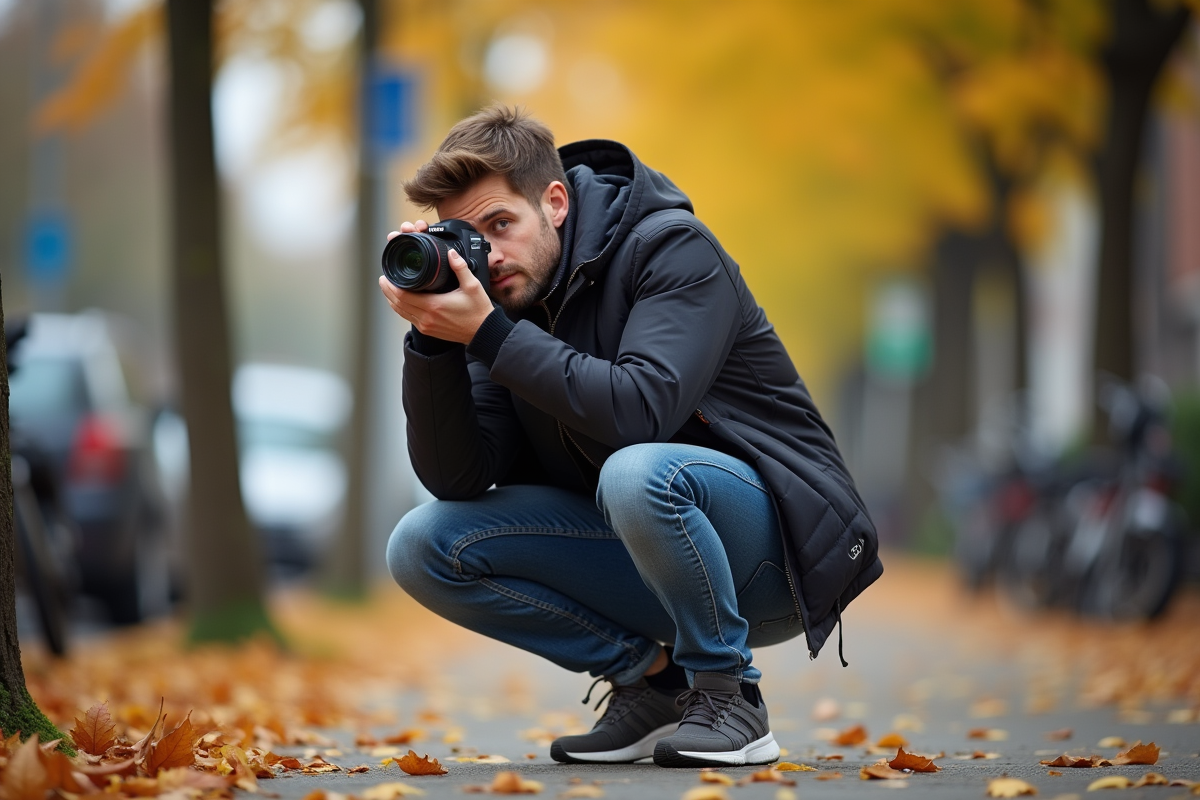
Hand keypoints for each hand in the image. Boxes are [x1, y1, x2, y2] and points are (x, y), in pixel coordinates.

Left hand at [379, 223, 494, 343]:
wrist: (482, 332)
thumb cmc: (478, 311)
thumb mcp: (472, 286)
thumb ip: (460, 268)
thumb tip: (451, 253)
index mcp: (434, 305)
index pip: (403, 295)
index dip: (391, 286)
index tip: (386, 276)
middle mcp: (427, 317)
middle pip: (398, 304)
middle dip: (388, 291)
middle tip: (383, 280)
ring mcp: (426, 325)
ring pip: (401, 312)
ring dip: (392, 301)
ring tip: (388, 289)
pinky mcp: (428, 330)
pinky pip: (409, 318)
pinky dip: (401, 309)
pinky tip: (400, 302)